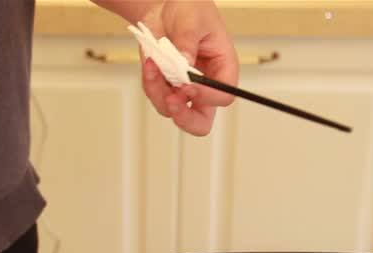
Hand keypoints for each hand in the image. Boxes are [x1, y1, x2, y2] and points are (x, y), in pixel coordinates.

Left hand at [139, 0, 237, 135]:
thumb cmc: (190, 8)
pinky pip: (155, 95)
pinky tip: (150, 63)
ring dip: (159, 92)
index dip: (207, 96)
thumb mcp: (192, 19)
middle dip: (185, 118)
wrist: (165, 6)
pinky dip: (149, 82)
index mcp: (223, 68)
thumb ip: (188, 41)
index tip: (188, 86)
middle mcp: (204, 85)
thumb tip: (183, 62)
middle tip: (173, 101)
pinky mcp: (164, 86)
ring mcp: (183, 89)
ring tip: (154, 66)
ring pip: (172, 111)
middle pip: (201, 121)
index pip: (223, 96)